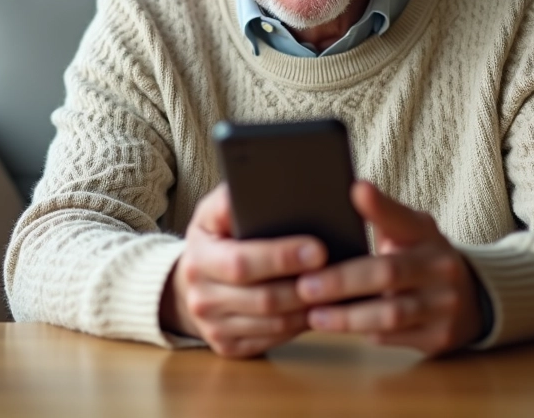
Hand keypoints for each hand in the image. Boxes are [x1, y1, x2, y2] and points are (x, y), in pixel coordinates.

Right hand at [160, 184, 326, 357]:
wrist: (194, 279)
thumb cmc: (217, 236)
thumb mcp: (215, 211)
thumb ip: (231, 200)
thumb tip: (253, 186)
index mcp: (198, 257)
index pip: (242, 262)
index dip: (281, 257)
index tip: (318, 249)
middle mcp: (200, 297)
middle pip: (262, 299)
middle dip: (304, 286)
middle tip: (338, 273)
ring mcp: (212, 326)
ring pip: (272, 324)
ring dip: (308, 309)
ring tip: (337, 291)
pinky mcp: (228, 347)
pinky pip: (271, 341)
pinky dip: (299, 327)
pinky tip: (319, 310)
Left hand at [295, 181, 482, 356]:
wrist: (471, 301)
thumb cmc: (421, 259)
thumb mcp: (411, 231)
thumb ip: (384, 215)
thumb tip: (354, 189)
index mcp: (427, 235)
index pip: (403, 217)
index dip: (380, 206)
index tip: (356, 189)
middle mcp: (441, 268)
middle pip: (388, 273)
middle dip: (343, 281)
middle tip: (305, 286)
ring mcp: (444, 305)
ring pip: (391, 314)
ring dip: (348, 317)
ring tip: (314, 315)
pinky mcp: (439, 337)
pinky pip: (395, 338)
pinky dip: (364, 333)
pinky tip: (337, 330)